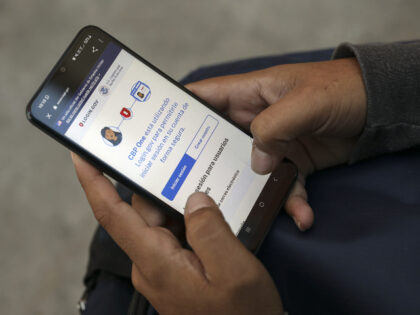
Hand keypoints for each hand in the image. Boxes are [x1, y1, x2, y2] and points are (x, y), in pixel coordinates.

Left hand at [72, 153, 282, 314]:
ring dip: (179, 201)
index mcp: (156, 260)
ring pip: (163, 221)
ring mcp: (163, 268)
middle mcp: (151, 263)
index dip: (93, 182)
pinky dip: (189, 219)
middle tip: (176, 153)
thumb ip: (210, 229)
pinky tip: (210, 210)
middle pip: (144, 211)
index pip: (112, 214)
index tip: (81, 155)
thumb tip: (194, 197)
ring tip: (204, 182)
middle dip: (157, 182)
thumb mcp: (233, 270)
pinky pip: (176, 235)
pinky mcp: (176, 271)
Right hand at [187, 58, 366, 230]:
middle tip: (191, 191)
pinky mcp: (292, 162)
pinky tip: (302, 217)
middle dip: (206, 166)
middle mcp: (254, 120)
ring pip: (249, 172)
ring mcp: (273, 143)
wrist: (377, 109)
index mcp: (249, 94)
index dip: (178, 112)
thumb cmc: (340, 91)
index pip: (203, 98)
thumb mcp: (305, 102)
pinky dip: (291, 202)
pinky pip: (282, 186)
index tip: (159, 135)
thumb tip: (256, 162)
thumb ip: (274, 126)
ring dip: (253, 195)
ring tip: (253, 216)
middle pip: (217, 143)